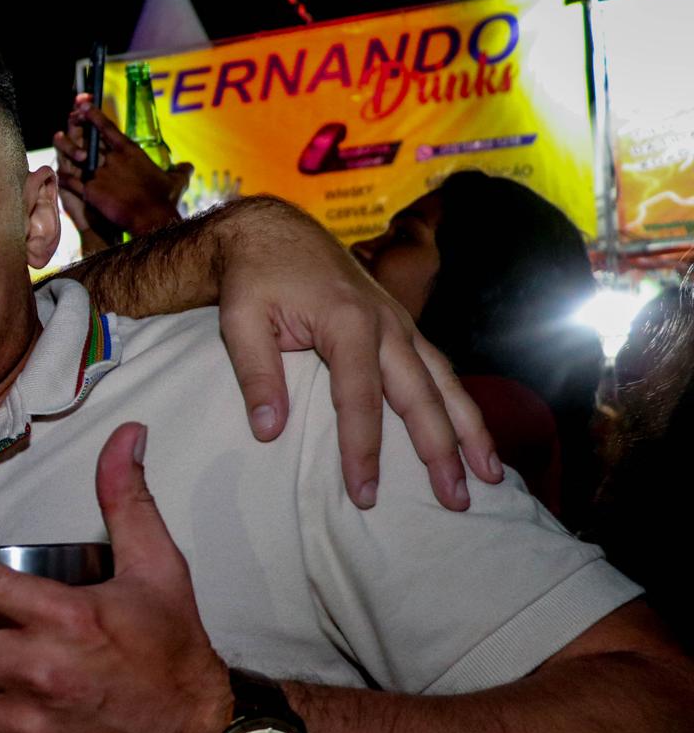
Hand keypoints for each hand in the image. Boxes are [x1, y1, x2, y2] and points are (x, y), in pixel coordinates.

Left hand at [53, 95, 187, 239]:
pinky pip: (70, 181)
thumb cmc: (165, 200)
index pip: (108, 128)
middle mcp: (112, 158)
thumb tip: (189, 167)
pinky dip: (63, 177)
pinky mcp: (90, 191)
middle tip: (69, 117)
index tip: (83, 104)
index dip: (94, 115)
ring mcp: (100, 174)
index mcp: (130, 151)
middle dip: (78, 126)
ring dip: (66, 147)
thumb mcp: (176, 182)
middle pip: (89, 138)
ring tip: (57, 138)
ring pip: (75, 156)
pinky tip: (56, 173)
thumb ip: (181, 171)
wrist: (151, 218)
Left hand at [208, 198, 503, 509]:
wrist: (272, 231)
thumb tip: (268, 431)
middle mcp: (386, 323)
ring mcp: (400, 323)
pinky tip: (471, 434)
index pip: (359, 399)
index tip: (366, 495)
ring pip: (445, 381)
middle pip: (422, 395)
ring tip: (491, 475)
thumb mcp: (239, 320)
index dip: (363, 450)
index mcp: (348, 322)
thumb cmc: (254, 277)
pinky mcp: (401, 325)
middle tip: (456, 501)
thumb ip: (255, 374)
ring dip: (470, 429)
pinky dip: (459, 403)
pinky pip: (439, 368)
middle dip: (442, 450)